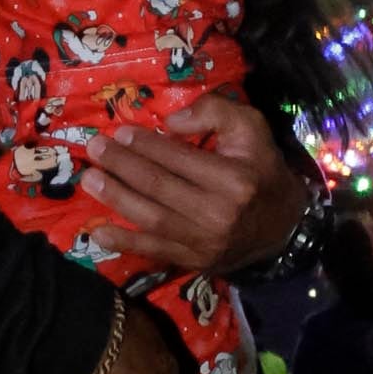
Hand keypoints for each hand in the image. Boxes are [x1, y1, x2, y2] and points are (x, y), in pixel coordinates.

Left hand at [78, 94, 307, 275]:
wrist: (283, 225)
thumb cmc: (260, 168)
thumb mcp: (250, 128)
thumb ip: (214, 112)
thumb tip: (169, 123)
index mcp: (234, 179)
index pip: (178, 159)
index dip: (145, 144)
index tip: (119, 131)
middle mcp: (219, 214)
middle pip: (159, 187)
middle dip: (122, 166)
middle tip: (94, 149)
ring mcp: (205, 243)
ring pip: (152, 219)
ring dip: (116, 198)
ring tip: (89, 179)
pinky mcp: (196, 261)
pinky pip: (154, 251)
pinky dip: (124, 243)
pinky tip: (98, 232)